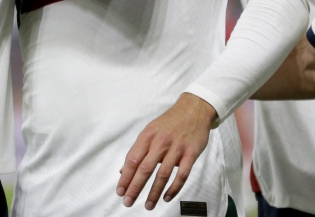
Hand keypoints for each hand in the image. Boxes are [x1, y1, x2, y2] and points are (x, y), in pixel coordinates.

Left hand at [117, 93, 216, 209]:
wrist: (194, 109)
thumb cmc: (170, 122)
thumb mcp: (150, 131)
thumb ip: (137, 150)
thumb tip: (123, 170)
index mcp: (148, 136)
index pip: (132, 160)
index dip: (125, 177)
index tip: (120, 191)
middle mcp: (160, 142)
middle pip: (145, 168)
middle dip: (135, 188)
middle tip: (128, 202)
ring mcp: (177, 148)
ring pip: (163, 174)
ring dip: (154, 192)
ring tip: (148, 205)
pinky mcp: (191, 153)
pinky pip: (182, 175)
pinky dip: (174, 188)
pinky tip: (167, 197)